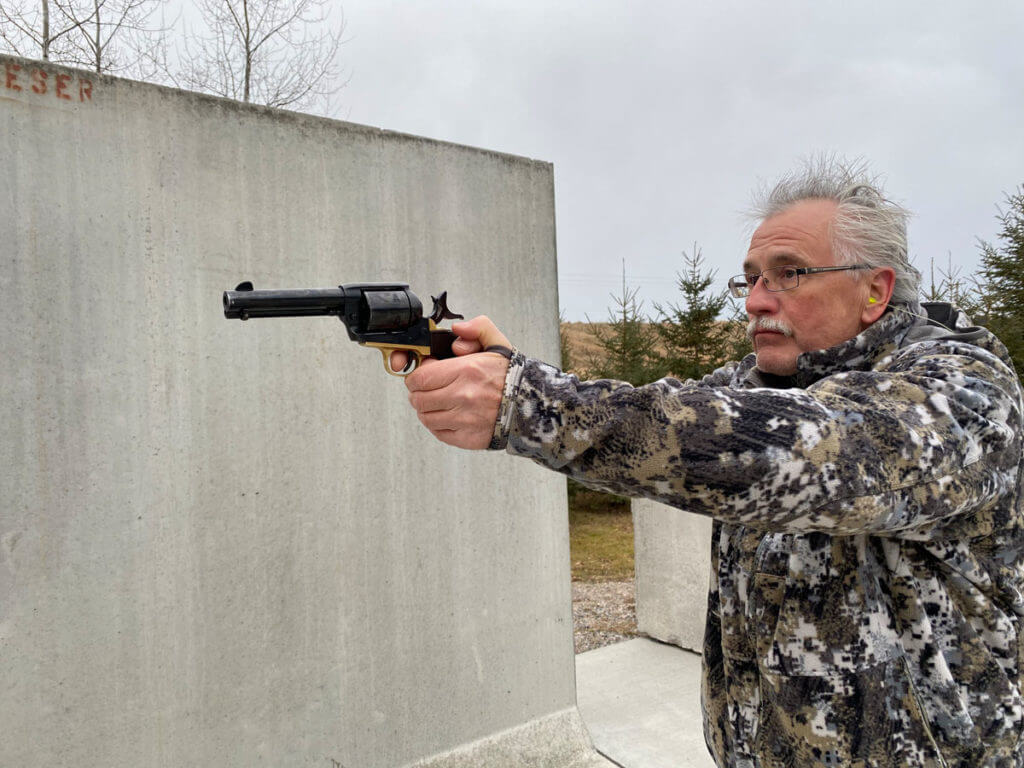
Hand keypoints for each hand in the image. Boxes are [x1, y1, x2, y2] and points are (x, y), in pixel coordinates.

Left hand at [397, 316, 511, 448]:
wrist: (533, 405)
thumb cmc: (512, 377)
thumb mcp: (497, 343)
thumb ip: (478, 327)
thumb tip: (458, 329)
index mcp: (467, 370)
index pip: (420, 378)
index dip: (415, 377)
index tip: (423, 375)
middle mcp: (464, 396)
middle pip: (418, 400)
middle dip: (419, 393)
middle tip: (428, 390)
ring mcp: (465, 419)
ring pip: (426, 418)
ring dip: (427, 410)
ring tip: (438, 403)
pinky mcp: (469, 438)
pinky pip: (440, 433)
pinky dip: (439, 425)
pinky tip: (449, 416)